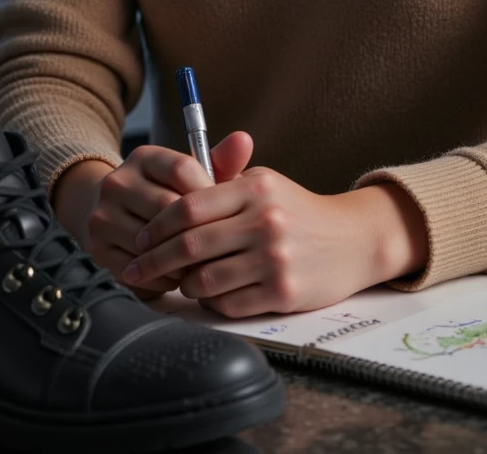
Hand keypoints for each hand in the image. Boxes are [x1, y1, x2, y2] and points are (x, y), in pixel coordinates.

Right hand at [79, 132, 254, 298]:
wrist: (119, 215)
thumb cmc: (168, 195)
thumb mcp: (192, 176)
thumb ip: (221, 162)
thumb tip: (244, 139)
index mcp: (144, 157)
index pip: (182, 168)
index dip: (209, 193)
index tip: (227, 212)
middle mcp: (118, 181)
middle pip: (167, 207)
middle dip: (198, 230)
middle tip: (221, 246)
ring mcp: (104, 215)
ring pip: (153, 241)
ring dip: (182, 258)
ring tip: (202, 264)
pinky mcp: (98, 248)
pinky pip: (139, 268)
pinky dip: (163, 277)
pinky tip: (178, 275)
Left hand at [121, 148, 428, 316]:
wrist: (352, 239)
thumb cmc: (297, 210)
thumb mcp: (262, 182)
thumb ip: (219, 183)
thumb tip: (165, 199)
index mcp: (254, 188)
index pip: (188, 207)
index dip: (156, 226)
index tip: (139, 239)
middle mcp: (264, 221)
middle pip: (190, 245)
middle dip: (154, 261)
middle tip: (134, 270)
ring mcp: (274, 259)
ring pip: (206, 280)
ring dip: (184, 285)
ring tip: (178, 283)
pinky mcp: (284, 292)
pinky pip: (229, 304)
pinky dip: (211, 303)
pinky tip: (209, 295)